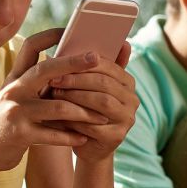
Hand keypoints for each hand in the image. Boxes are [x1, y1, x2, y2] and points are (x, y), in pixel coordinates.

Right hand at [0, 30, 110, 171]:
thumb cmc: (7, 124)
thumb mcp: (16, 98)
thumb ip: (36, 85)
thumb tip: (69, 71)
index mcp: (15, 78)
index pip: (30, 46)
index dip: (50, 35)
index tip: (70, 29)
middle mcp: (13, 90)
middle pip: (46, 69)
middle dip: (74, 62)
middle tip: (96, 58)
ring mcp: (15, 112)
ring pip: (58, 106)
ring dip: (84, 112)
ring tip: (101, 117)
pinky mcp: (19, 134)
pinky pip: (52, 134)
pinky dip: (71, 137)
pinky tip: (83, 138)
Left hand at [42, 41, 138, 162]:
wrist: (88, 146)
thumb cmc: (85, 109)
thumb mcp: (88, 88)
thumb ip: (91, 66)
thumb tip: (88, 41)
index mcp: (127, 82)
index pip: (108, 66)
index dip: (83, 64)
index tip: (59, 61)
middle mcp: (133, 99)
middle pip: (105, 83)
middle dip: (77, 80)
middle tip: (54, 79)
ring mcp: (127, 119)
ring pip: (101, 102)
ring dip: (76, 97)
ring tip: (55, 94)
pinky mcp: (118, 137)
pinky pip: (95, 125)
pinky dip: (76, 119)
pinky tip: (59, 115)